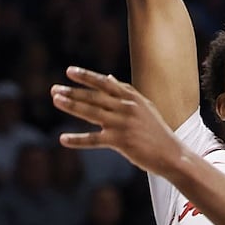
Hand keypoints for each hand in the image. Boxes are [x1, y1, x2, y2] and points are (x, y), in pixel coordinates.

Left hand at [51, 67, 183, 177]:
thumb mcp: (144, 107)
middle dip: (73, 91)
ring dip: (72, 106)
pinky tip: (63, 139)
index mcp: (132, 98)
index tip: (70, 71)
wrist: (171, 154)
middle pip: (95, 97)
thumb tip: (109, 78)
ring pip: (92, 112)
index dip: (87, 77)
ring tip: (56, 100)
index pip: (105, 83)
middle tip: (54, 89)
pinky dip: (78, 140)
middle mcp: (127, 108)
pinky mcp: (121, 141)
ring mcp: (123, 124)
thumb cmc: (155, 131)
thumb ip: (126, 92)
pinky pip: (94, 139)